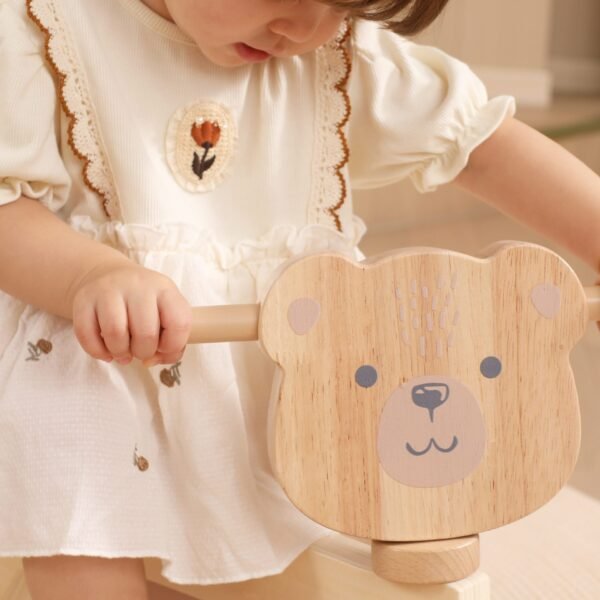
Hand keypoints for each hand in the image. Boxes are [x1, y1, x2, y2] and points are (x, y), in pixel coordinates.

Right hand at [70, 261, 191, 365]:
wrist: (107, 275)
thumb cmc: (143, 303)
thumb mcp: (166, 311)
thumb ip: (171, 341)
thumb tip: (152, 360)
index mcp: (165, 289)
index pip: (179, 323)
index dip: (173, 346)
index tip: (163, 348)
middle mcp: (138, 285)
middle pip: (146, 333)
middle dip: (144, 352)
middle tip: (140, 351)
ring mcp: (108, 289)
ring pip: (115, 333)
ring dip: (120, 353)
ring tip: (123, 352)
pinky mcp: (83, 298)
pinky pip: (87, 335)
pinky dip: (98, 351)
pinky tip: (106, 351)